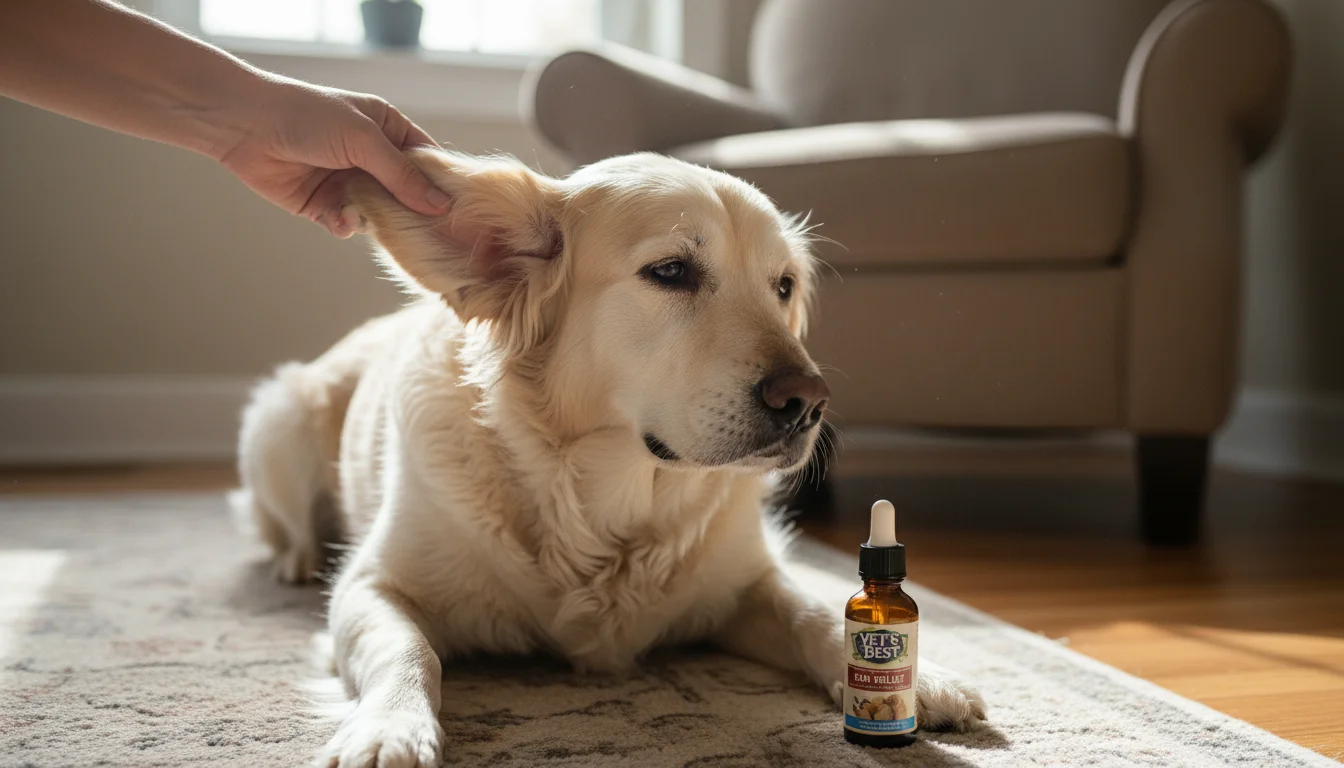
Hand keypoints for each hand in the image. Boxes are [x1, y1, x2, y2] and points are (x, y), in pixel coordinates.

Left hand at [217, 78, 448, 237]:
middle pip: (405, 193)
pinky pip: (346, 223)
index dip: (440, 185)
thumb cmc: (307, 117)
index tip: (455, 211)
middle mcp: (370, 157)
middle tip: (421, 231)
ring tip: (362, 215)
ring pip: (378, 214)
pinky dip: (345, 224)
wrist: (246, 125)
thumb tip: (439, 205)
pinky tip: (337, 219)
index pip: (425, 160)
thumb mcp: (363, 140)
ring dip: (373, 220)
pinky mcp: (323, 204)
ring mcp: (348, 182)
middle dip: (409, 212)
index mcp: (387, 129)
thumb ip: (401, 175)